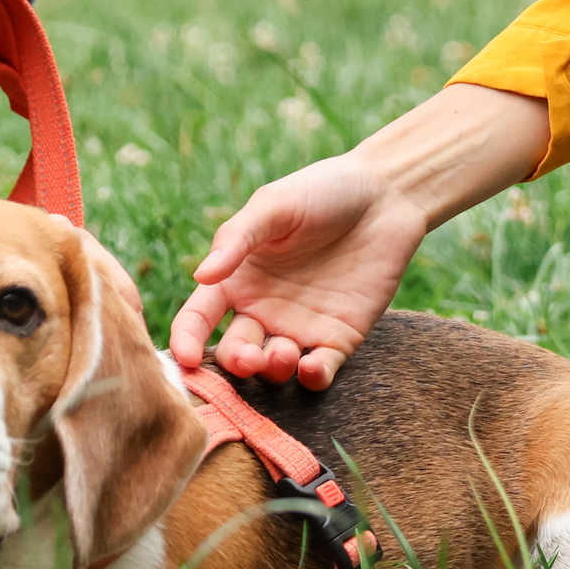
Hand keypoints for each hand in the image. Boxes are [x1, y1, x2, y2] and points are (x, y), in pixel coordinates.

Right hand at [169, 153, 424, 389]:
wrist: (386, 194)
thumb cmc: (322, 191)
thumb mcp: (274, 206)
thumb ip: (238, 239)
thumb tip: (201, 274)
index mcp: (237, 278)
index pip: (199, 317)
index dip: (186, 340)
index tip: (183, 358)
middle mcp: (263, 309)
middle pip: (236, 351)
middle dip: (237, 363)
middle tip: (249, 359)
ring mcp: (300, 327)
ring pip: (275, 367)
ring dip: (273, 370)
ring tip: (285, 354)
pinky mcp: (339, 338)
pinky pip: (320, 370)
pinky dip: (312, 378)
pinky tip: (312, 368)